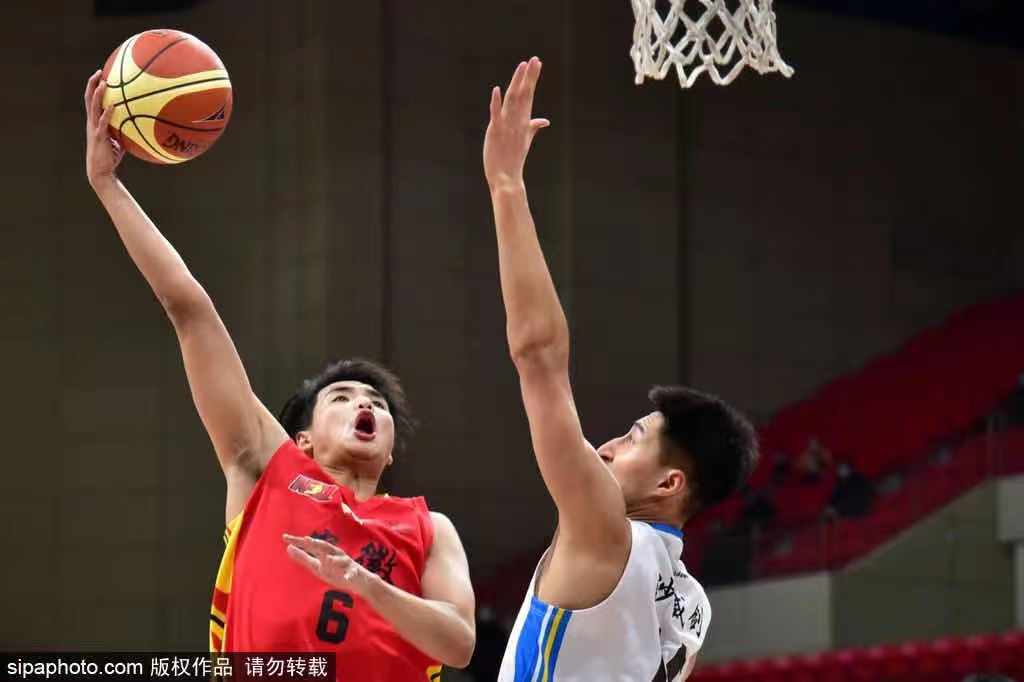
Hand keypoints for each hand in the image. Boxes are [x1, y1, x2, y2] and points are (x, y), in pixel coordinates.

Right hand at [84, 70, 124, 186]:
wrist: (101, 172)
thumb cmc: (111, 157)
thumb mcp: (118, 140)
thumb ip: (124, 129)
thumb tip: (139, 123)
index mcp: (94, 121)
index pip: (92, 100)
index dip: (94, 87)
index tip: (100, 75)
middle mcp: (91, 122)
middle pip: (89, 99)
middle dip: (92, 84)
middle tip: (98, 71)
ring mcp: (94, 129)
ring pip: (93, 108)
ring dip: (98, 95)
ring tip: (104, 83)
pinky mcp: (100, 137)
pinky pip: (103, 123)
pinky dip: (108, 113)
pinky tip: (114, 106)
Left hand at [283, 534, 377, 597]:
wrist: (359, 581)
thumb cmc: (336, 571)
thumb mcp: (318, 566)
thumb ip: (303, 557)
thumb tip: (288, 548)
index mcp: (325, 553)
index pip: (310, 545)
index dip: (299, 541)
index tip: (285, 537)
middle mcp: (335, 554)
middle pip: (325, 548)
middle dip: (317, 544)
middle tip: (305, 540)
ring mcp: (345, 563)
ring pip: (340, 559)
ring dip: (334, 559)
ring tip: (327, 559)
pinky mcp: (354, 573)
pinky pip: (351, 574)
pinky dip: (349, 575)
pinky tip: (345, 578)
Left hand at [483, 57, 549, 191]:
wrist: (507, 178)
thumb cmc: (514, 160)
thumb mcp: (526, 141)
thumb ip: (534, 127)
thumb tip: (545, 121)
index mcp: (524, 121)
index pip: (529, 95)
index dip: (532, 78)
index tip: (536, 62)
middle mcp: (517, 121)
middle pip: (524, 94)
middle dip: (529, 76)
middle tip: (534, 59)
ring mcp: (507, 126)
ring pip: (513, 100)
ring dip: (517, 82)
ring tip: (522, 66)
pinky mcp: (495, 133)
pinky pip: (496, 115)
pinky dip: (496, 103)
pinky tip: (497, 90)